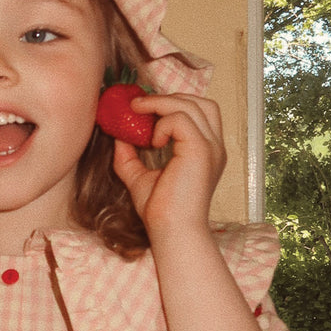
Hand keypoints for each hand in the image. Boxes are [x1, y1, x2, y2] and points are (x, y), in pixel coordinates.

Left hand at [112, 94, 225, 241]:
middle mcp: (214, 146)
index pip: (198, 113)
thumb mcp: (139, 178)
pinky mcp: (201, 150)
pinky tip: (152, 141)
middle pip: (200, 102)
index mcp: (205, 152)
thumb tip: (116, 135)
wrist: (172, 232)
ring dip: (161, 104)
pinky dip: (163, 122)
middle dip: (168, 98)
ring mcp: (211, 147)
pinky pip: (181, 118)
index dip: (171, 104)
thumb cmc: (161, 212)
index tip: (141, 108)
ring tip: (138, 112)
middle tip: (138, 106)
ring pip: (191, 104)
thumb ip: (129, 157)